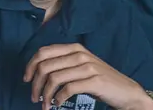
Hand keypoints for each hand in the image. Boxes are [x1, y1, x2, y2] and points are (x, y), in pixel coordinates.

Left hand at [23, 43, 152, 109]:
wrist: (126, 91)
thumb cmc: (100, 80)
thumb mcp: (81, 66)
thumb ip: (63, 64)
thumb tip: (38, 71)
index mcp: (74, 48)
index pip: (43, 52)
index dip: (30, 66)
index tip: (26, 80)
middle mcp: (80, 54)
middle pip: (45, 66)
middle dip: (35, 84)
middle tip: (34, 97)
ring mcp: (88, 66)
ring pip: (54, 78)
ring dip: (45, 95)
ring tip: (45, 105)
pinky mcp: (94, 81)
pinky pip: (67, 89)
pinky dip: (58, 99)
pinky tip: (57, 104)